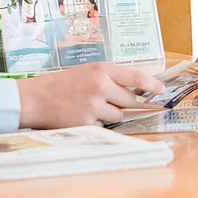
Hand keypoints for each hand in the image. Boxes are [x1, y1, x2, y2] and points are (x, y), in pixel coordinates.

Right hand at [17, 63, 162, 127]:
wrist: (35, 98)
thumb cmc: (62, 84)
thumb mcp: (88, 72)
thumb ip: (111, 78)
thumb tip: (138, 92)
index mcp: (101, 70)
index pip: (136, 77)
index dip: (153, 85)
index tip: (163, 91)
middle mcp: (100, 86)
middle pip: (131, 101)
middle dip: (123, 103)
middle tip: (105, 100)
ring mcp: (94, 106)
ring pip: (119, 116)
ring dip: (110, 114)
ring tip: (89, 107)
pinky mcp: (87, 123)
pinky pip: (104, 126)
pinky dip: (96, 124)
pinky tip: (81, 115)